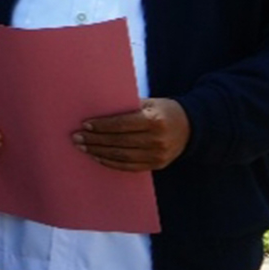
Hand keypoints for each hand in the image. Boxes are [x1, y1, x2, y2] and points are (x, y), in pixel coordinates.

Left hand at [73, 97, 189, 170]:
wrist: (192, 127)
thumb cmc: (163, 110)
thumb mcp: (149, 102)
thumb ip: (127, 107)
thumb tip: (98, 109)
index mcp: (154, 120)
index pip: (122, 125)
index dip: (102, 126)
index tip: (85, 125)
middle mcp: (156, 140)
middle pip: (119, 142)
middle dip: (95, 140)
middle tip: (76, 137)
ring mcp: (158, 155)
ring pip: (122, 156)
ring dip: (99, 152)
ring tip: (82, 147)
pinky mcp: (156, 165)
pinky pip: (129, 166)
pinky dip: (111, 163)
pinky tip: (97, 157)